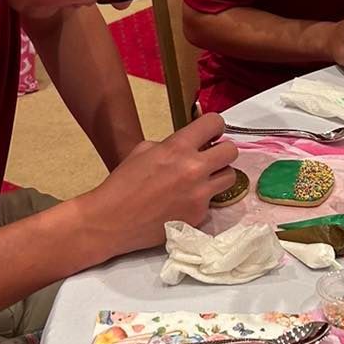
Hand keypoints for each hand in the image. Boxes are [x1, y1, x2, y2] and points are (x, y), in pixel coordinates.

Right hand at [94, 114, 237, 250]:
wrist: (112, 221)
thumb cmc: (123, 183)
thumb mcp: (144, 150)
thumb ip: (172, 145)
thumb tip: (191, 146)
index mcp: (178, 147)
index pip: (215, 122)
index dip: (215, 126)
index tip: (211, 134)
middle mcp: (194, 169)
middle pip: (232, 151)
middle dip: (222, 151)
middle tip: (210, 157)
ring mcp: (200, 195)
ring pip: (230, 177)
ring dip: (218, 175)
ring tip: (201, 180)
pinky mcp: (199, 216)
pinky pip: (212, 201)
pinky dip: (202, 199)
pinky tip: (184, 202)